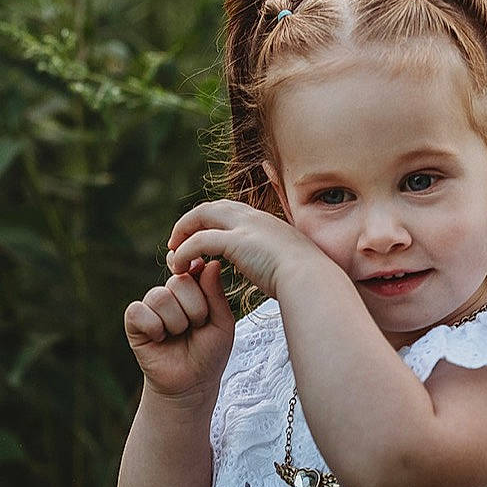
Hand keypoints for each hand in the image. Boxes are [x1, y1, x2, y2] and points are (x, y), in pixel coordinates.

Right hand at [124, 257, 234, 404]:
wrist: (192, 383)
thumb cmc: (209, 353)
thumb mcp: (222, 322)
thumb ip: (216, 293)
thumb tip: (211, 262)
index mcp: (192, 289)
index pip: (195, 269)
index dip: (201, 290)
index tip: (207, 310)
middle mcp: (170, 293)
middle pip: (179, 282)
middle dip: (194, 310)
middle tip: (195, 328)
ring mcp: (150, 305)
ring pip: (160, 297)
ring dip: (176, 323)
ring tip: (178, 335)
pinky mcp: (134, 320)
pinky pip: (139, 311)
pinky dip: (154, 327)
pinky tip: (160, 339)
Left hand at [164, 198, 325, 300]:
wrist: (313, 279)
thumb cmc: (306, 279)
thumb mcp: (292, 262)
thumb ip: (278, 259)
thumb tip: (277, 268)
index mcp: (266, 221)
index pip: (230, 210)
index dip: (210, 222)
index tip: (199, 240)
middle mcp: (254, 217)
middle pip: (211, 207)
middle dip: (190, 223)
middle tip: (176, 244)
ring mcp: (245, 226)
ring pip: (200, 217)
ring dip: (182, 235)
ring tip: (174, 256)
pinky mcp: (236, 242)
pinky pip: (199, 241)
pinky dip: (184, 253)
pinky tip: (180, 267)